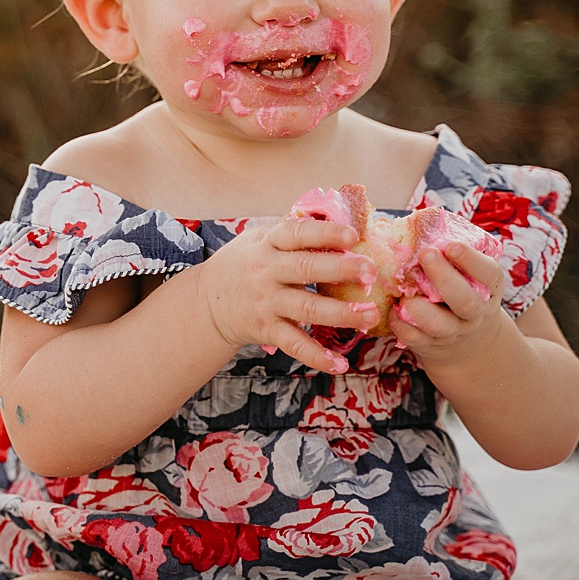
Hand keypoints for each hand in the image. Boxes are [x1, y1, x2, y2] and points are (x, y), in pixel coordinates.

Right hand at [195, 217, 380, 372]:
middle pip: (306, 269)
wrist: (206, 300)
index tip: (352, 236)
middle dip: (341, 269)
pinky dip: (317, 356)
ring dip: (341, 313)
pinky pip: (294, 344)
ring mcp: (266, 302)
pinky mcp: (266, 330)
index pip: (297, 234)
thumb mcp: (260, 239)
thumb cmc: (245, 263)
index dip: (325, 233)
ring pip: (307, 308)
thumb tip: (340, 216)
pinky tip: (340, 363)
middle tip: (372, 272)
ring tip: (370, 315)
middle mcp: (266, 271)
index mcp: (267, 243)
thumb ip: (293, 232)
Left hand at [389, 240, 507, 367]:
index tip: (452, 245)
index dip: (472, 260)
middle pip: (465, 301)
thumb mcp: (470, 275)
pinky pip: (416, 339)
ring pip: (440, 325)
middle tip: (426, 254)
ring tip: (404, 295)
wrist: (469, 342)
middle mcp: (475, 312)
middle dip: (444, 278)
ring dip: (420, 309)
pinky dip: (402, 326)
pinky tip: (393, 311)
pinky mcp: (432, 346)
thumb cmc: (462, 290)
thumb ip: (452, 254)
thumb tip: (411, 221)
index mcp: (488, 288)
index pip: (489, 274)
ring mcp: (454, 332)